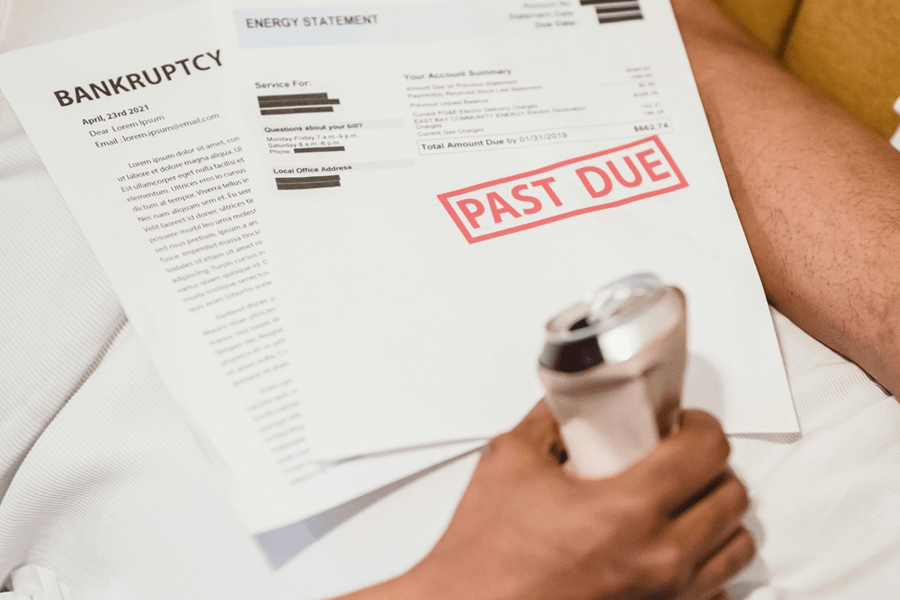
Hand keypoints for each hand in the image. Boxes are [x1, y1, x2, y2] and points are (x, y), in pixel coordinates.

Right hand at [401, 402, 752, 599]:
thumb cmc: (484, 556)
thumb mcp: (510, 460)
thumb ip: (549, 420)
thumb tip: (571, 402)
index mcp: (627, 509)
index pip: (707, 451)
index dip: (700, 426)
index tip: (684, 424)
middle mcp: (659, 557)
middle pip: (733, 497)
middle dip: (712, 468)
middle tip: (681, 458)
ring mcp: (665, 596)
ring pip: (736, 547)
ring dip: (717, 517)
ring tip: (685, 503)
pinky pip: (717, 593)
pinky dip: (705, 568)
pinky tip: (673, 552)